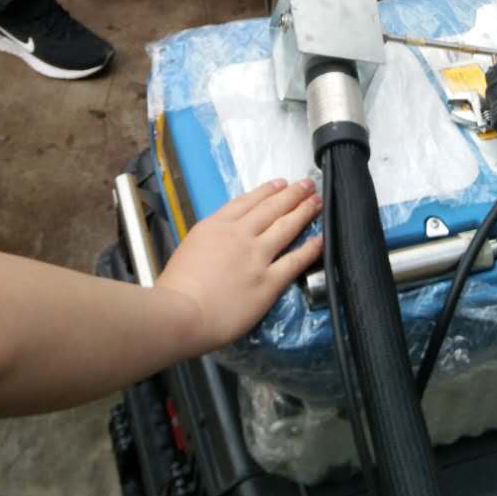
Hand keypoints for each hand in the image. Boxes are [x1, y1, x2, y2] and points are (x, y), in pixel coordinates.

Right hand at [156, 179, 321, 354]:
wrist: (182, 312)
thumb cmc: (176, 287)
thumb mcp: (188, 248)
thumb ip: (209, 240)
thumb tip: (221, 240)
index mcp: (216, 225)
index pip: (247, 201)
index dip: (267, 191)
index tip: (281, 183)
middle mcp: (240, 235)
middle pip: (271, 208)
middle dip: (292, 194)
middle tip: (307, 184)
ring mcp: (256, 256)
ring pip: (286, 227)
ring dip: (304, 211)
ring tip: (317, 201)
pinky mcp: (268, 281)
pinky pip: (294, 261)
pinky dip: (310, 248)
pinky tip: (320, 240)